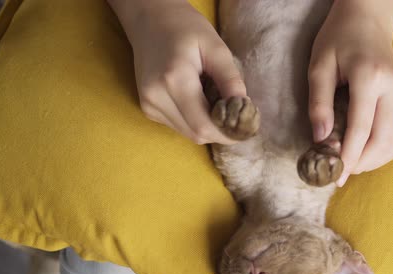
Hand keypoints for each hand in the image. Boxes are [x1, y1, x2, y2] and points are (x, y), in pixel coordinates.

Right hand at [109, 0, 245, 144]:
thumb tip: (244, 109)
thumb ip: (230, 80)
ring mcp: (148, 104)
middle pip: (196, 134)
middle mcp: (156, 96)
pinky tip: (198, 101)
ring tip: (216, 104)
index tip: (246, 127)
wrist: (150, 21)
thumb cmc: (186, 28)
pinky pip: (177, 125)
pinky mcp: (147, 107)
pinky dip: (193, 120)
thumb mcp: (216, 48)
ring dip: (206, 126)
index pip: (203, 125)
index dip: (227, 133)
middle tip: (236, 117)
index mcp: (174, 79)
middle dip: (219, 131)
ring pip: (187, 133)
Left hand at [308, 0, 392, 185]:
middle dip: (362, 162)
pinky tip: (363, 150)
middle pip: (384, 140)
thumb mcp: (319, 65)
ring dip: (373, 160)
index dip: (349, 156)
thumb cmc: (339, 38)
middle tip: (340, 171)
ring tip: (350, 162)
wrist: (368, 18)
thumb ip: (319, 102)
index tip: (336, 176)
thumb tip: (320, 139)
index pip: (361, 128)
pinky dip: (382, 150)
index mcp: (370, 77)